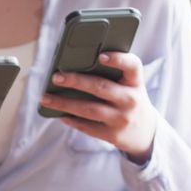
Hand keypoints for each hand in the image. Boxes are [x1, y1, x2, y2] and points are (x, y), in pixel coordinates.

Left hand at [38, 52, 157, 163]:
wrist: (145, 133)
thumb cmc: (129, 100)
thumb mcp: (129, 86)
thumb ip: (112, 75)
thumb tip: (75, 67)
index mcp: (136, 82)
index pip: (132, 66)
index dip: (118, 59)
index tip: (100, 55)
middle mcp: (131, 100)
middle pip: (101, 87)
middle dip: (76, 81)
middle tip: (56, 77)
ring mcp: (122, 119)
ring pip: (88, 109)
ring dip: (64, 103)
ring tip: (46, 98)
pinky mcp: (112, 135)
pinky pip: (87, 126)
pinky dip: (71, 119)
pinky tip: (58, 112)